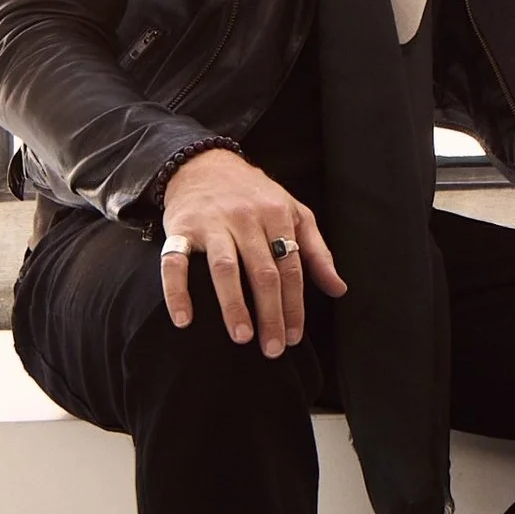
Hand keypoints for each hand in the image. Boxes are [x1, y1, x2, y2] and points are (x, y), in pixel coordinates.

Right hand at [160, 148, 345, 354]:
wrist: (205, 164)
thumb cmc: (255, 196)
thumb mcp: (295, 213)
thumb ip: (317, 252)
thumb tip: (339, 290)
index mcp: (278, 215)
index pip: (291, 267)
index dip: (294, 305)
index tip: (294, 337)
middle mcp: (246, 218)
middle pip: (262, 271)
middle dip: (270, 313)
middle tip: (272, 349)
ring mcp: (213, 223)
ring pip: (225, 268)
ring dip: (234, 305)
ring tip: (241, 337)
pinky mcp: (181, 228)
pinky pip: (176, 263)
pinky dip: (177, 292)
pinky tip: (184, 320)